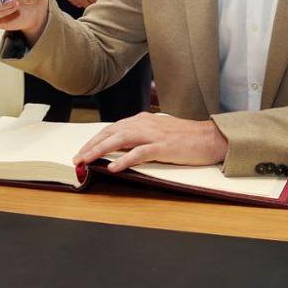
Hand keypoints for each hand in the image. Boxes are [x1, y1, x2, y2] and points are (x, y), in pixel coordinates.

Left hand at [73, 113, 228, 172]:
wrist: (211, 137)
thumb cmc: (187, 137)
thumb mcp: (159, 132)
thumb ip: (141, 136)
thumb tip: (121, 146)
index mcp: (142, 120)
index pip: (112, 128)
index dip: (95, 140)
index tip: (82, 151)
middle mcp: (145, 123)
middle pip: (111, 133)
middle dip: (91, 146)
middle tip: (76, 159)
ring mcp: (154, 134)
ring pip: (120, 140)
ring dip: (100, 151)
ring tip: (86, 161)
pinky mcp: (163, 147)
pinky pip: (139, 153)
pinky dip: (124, 160)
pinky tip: (113, 167)